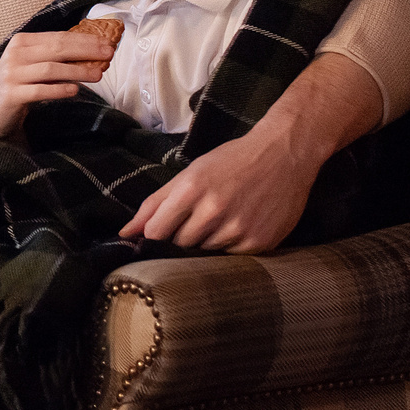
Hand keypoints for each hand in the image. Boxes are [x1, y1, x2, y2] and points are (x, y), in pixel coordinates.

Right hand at [0, 30, 115, 139]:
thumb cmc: (20, 85)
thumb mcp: (33, 65)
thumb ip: (55, 56)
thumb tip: (93, 52)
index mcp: (21, 42)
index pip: (58, 37)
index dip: (84, 39)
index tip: (107, 43)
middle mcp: (14, 55)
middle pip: (56, 49)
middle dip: (86, 50)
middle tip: (108, 54)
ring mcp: (11, 75)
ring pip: (50, 69)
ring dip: (77, 71)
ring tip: (98, 75)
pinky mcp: (11, 95)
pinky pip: (39, 91)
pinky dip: (59, 90)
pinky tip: (75, 90)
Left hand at [118, 53, 380, 249]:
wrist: (285, 152)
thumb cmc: (232, 161)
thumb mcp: (190, 173)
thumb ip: (154, 204)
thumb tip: (124, 234)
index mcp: (191, 189)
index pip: (155, 232)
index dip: (156, 232)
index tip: (163, 228)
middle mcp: (214, 210)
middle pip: (180, 244)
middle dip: (184, 234)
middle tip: (202, 215)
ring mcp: (238, 228)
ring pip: (206, 252)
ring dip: (209, 239)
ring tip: (225, 216)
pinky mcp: (259, 242)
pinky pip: (232, 256)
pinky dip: (232, 245)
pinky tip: (242, 223)